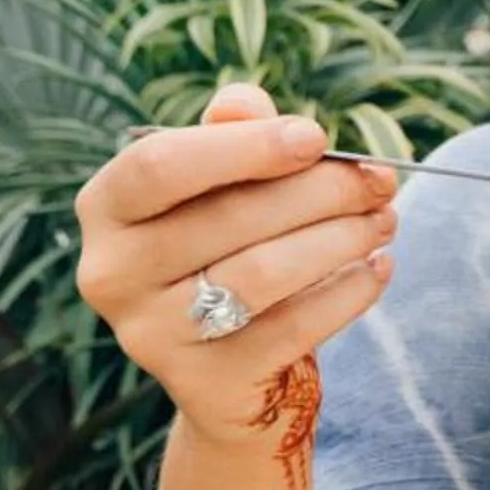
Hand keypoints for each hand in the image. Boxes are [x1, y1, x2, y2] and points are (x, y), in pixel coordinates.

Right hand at [74, 83, 397, 445]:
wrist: (226, 372)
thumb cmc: (225, 250)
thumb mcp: (220, 185)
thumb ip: (233, 132)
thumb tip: (247, 106)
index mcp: (106, 207)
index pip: (160, 165)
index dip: (244, 147)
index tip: (316, 137)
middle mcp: (111, 273)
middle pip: (227, 216)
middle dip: (320, 191)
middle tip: (379, 182)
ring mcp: (151, 335)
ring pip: (262, 272)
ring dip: (340, 239)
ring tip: (383, 221)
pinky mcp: (205, 382)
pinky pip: (293, 328)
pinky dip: (348, 292)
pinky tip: (378, 268)